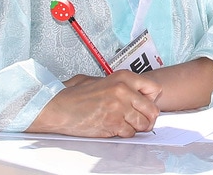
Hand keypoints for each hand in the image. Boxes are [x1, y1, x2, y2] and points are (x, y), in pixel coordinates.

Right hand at [28, 72, 160, 137]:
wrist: (57, 108)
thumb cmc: (75, 96)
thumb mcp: (100, 79)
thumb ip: (118, 84)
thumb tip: (136, 92)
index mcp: (123, 77)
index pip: (154, 88)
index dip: (152, 100)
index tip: (146, 105)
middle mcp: (124, 91)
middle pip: (152, 109)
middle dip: (148, 118)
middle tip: (141, 121)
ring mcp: (119, 108)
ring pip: (143, 123)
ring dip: (137, 127)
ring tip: (127, 125)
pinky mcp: (112, 123)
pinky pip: (129, 133)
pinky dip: (125, 134)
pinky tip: (116, 129)